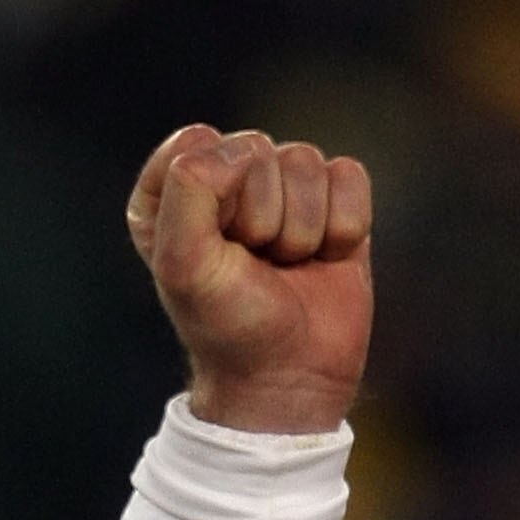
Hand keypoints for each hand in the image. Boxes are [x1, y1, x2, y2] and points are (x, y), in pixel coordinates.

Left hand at [127, 125, 372, 434]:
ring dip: (302, 227)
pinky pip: (349, 176)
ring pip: (306, 161)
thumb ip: (189, 192)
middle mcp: (224, 182)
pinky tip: (324, 259)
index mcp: (169, 192)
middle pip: (257, 148)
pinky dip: (342, 226)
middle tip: (254, 265)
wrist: (289, 376)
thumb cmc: (228, 324)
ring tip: (286, 266)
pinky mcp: (334, 200)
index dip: (214, 196)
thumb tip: (243, 149)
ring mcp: (282, 188)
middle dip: (262, 215)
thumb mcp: (184, 265)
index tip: (215, 246)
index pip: (196, 143)